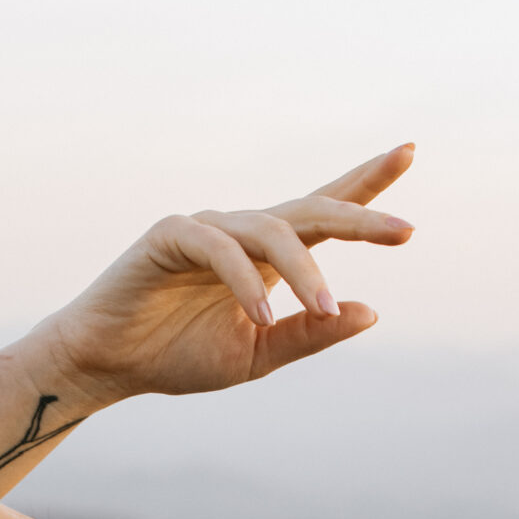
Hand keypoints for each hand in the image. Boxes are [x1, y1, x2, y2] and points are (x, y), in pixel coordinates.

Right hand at [43, 143, 415, 405]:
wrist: (108, 367)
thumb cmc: (175, 357)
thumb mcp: (256, 355)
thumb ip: (308, 334)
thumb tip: (370, 310)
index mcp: (267, 256)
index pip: (325, 211)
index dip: (366, 181)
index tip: (410, 151)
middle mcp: (243, 232)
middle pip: (312, 209)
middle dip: (361, 214)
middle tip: (405, 231)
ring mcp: (207, 227)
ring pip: (271, 231)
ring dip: (304, 271)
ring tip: (321, 308)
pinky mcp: (170, 234)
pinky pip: (220, 249)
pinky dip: (245, 280)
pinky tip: (261, 313)